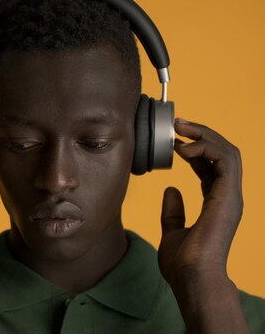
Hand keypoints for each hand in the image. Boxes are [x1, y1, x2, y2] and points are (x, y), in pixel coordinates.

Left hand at [158, 118, 243, 286]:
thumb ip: (173, 212)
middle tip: (178, 124)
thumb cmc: (183, 263)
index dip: (195, 150)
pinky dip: (206, 147)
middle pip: (222, 154)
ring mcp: (231, 195)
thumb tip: (170, 190)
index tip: (175, 140)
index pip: (212, 167)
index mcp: (217, 203)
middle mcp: (227, 197)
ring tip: (181, 128)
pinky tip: (184, 147)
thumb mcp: (173, 231)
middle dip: (201, 134)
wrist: (192, 277)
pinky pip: (225, 159)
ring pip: (227, 151)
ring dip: (205, 135)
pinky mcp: (228, 195)